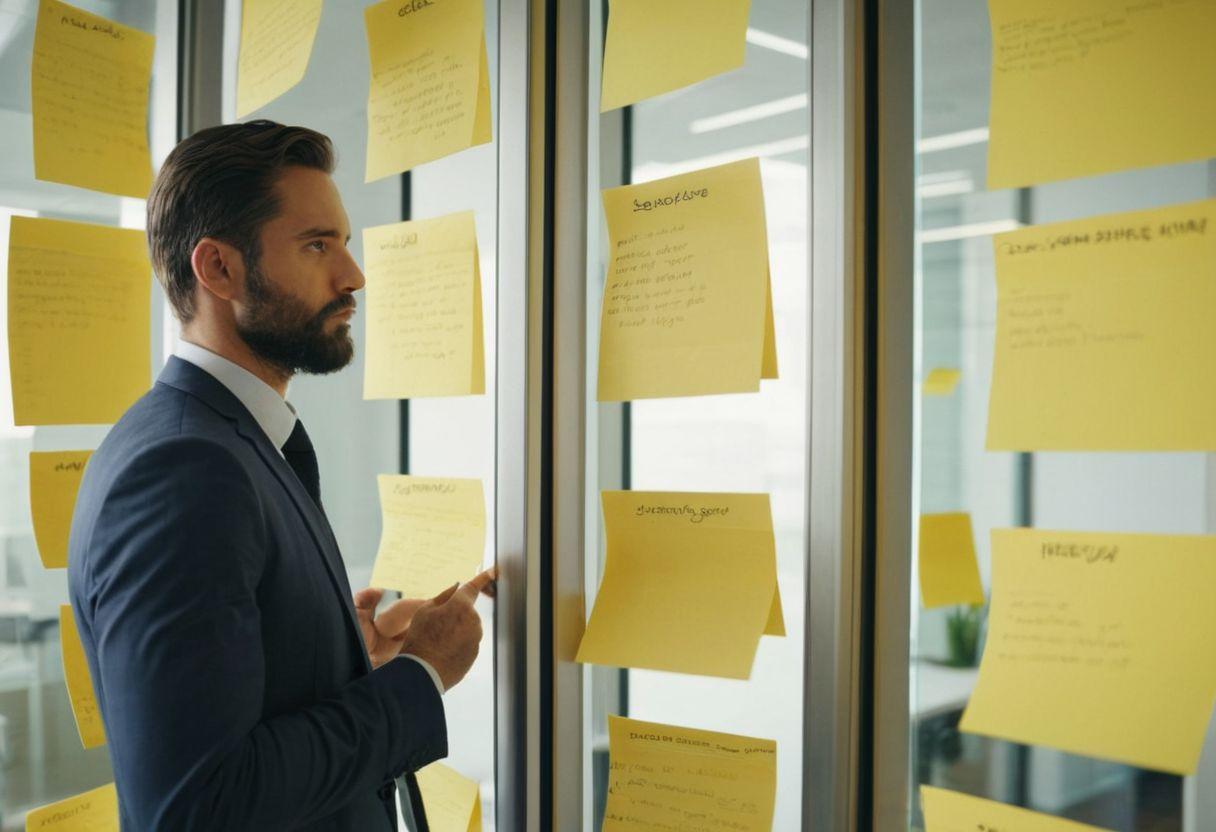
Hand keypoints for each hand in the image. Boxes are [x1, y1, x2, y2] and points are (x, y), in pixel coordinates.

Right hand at [353, 567, 496, 670]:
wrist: (422, 672)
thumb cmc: (420, 639)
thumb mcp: (424, 611)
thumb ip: (443, 596)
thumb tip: (456, 587)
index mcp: (461, 605)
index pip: (473, 587)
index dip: (482, 578)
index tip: (493, 571)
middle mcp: (473, 620)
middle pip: (465, 612)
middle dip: (454, 616)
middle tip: (435, 628)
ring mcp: (475, 638)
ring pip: (466, 629)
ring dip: (455, 632)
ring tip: (436, 643)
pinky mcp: (474, 653)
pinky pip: (466, 644)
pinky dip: (457, 646)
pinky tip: (442, 653)